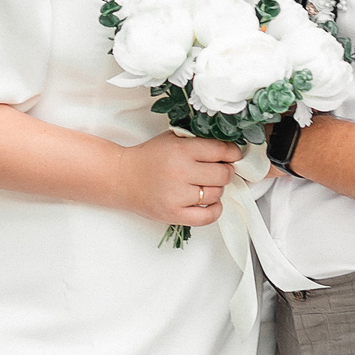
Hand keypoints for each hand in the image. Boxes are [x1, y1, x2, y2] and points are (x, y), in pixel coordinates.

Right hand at [113, 131, 240, 225]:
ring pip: (216, 194)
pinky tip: (209, 203)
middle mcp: (181, 171)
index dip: (232, 153)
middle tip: (217, 171)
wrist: (122, 177)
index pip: (221, 151)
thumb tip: (228, 148)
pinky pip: (207, 216)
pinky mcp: (174, 214)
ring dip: (216, 190)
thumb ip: (198, 141)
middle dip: (225, 172)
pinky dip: (214, 210)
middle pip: (223, 174)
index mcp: (181, 149)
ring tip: (205, 185)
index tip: (232, 156)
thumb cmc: (149, 158)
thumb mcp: (172, 138)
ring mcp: (177, 195)